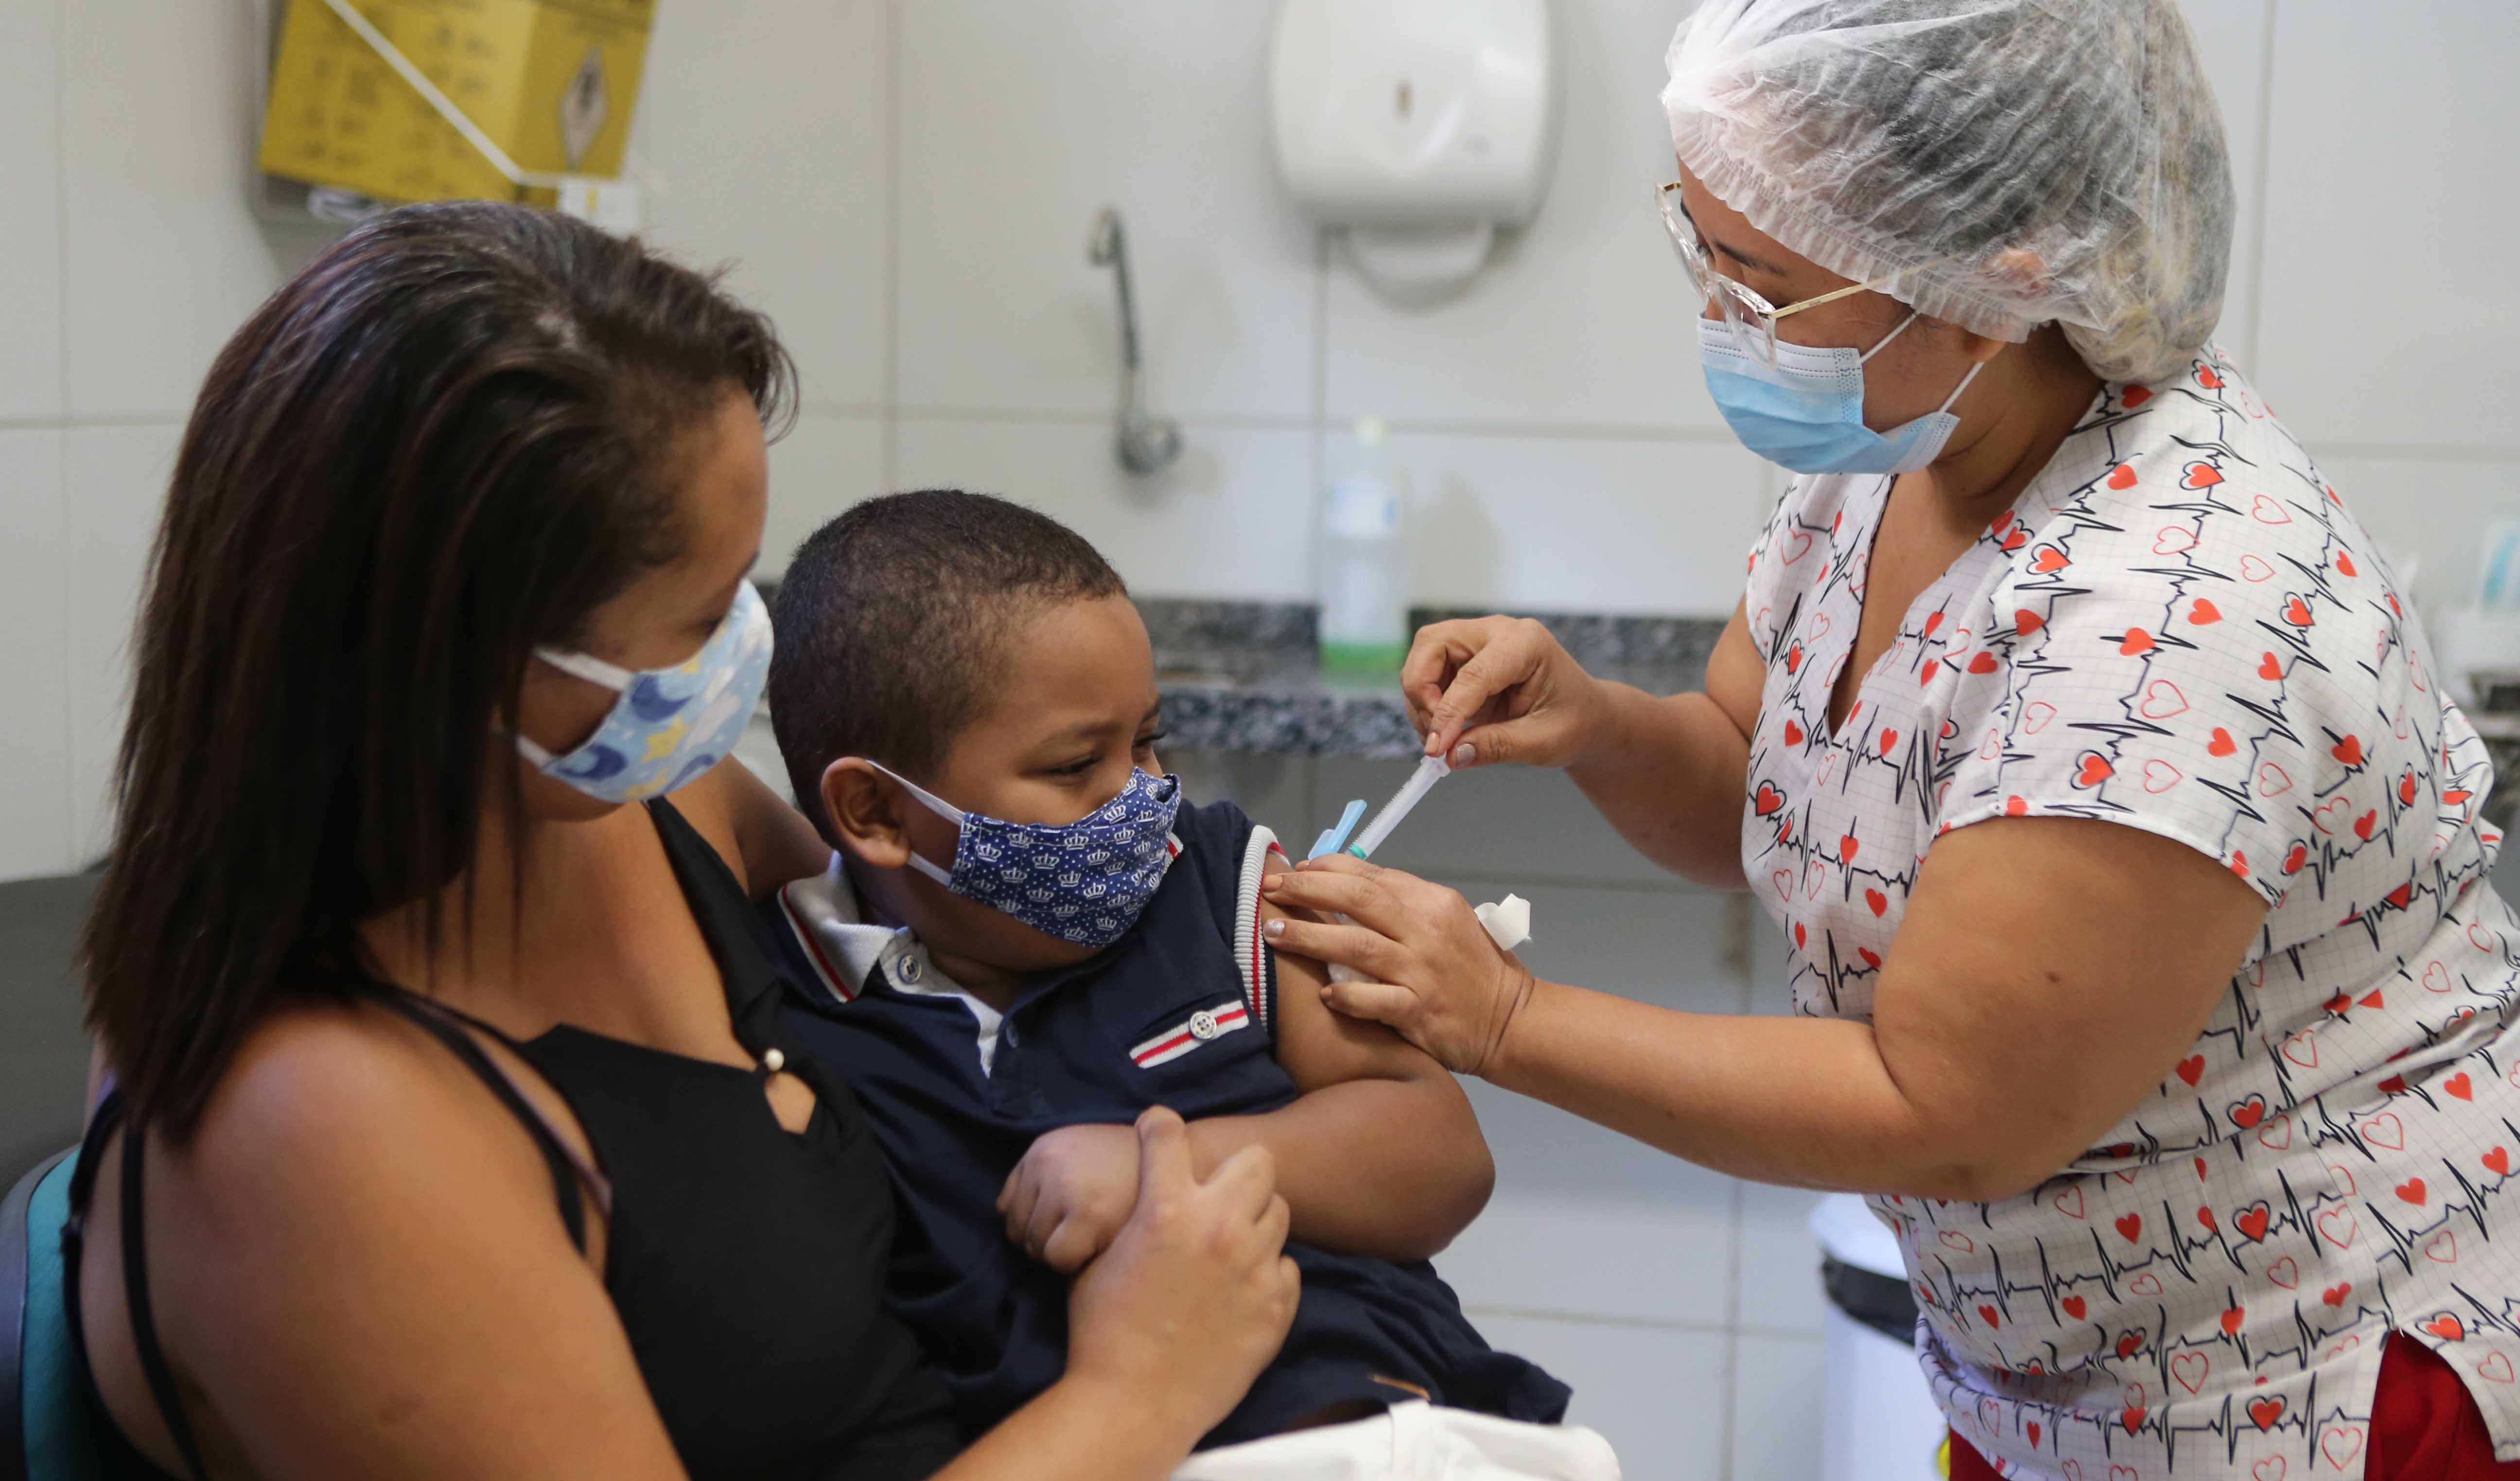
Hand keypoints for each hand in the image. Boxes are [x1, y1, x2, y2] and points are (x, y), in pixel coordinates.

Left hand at [999, 1122, 1141, 1273]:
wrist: (1187, 1159)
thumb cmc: (1131, 1167)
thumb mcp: (1080, 1154)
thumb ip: (1042, 1178)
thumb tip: (1002, 1213)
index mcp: (1042, 1148)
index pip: (1007, 1206)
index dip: (1034, 1224)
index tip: (1064, 1226)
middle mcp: (1047, 1162)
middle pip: (1016, 1229)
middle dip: (1045, 1240)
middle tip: (1082, 1236)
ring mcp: (1065, 1187)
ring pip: (1035, 1248)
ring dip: (1060, 1253)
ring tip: (1094, 1240)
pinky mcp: (1087, 1214)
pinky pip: (1057, 1258)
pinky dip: (1073, 1263)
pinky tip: (1099, 1249)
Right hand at [1065, 1109, 1299, 1438]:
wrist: (1136, 1402)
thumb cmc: (1104, 1333)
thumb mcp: (1100, 1262)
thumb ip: (1129, 1221)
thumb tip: (1138, 1202)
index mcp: (1166, 1210)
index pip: (1169, 1134)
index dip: (1159, 1124)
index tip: (1157, 1128)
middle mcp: (1218, 1227)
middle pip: (1257, 1162)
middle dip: (1238, 1170)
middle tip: (1218, 1193)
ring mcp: (1255, 1266)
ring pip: (1279, 1212)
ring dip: (1255, 1221)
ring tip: (1232, 1245)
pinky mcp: (1277, 1305)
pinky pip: (1287, 1267)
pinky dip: (1268, 1273)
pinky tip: (1242, 1289)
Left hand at [1261, 856, 1536, 1076]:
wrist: (1512, 1021)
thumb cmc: (1473, 970)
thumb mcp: (1447, 922)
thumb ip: (1403, 906)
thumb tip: (1345, 889)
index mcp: (1432, 901)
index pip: (1371, 874)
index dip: (1327, 869)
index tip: (1297, 871)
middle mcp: (1425, 929)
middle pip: (1356, 898)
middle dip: (1307, 890)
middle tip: (1270, 892)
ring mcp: (1421, 969)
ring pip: (1355, 943)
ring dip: (1309, 935)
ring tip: (1274, 932)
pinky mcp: (1419, 1009)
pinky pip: (1372, 999)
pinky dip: (1345, 995)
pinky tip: (1321, 994)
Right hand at [1404, 616, 1612, 770]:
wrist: (1587, 718)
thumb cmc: (1575, 722)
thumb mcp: (1543, 742)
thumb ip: (1496, 746)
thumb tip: (1452, 755)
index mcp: (1527, 643)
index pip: (1473, 673)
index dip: (1449, 712)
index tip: (1437, 748)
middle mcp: (1498, 633)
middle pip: (1433, 644)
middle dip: (1423, 691)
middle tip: (1435, 734)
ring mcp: (1478, 642)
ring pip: (1424, 657)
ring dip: (1421, 700)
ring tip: (1442, 738)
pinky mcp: (1465, 660)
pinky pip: (1428, 674)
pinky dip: (1426, 704)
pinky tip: (1445, 731)